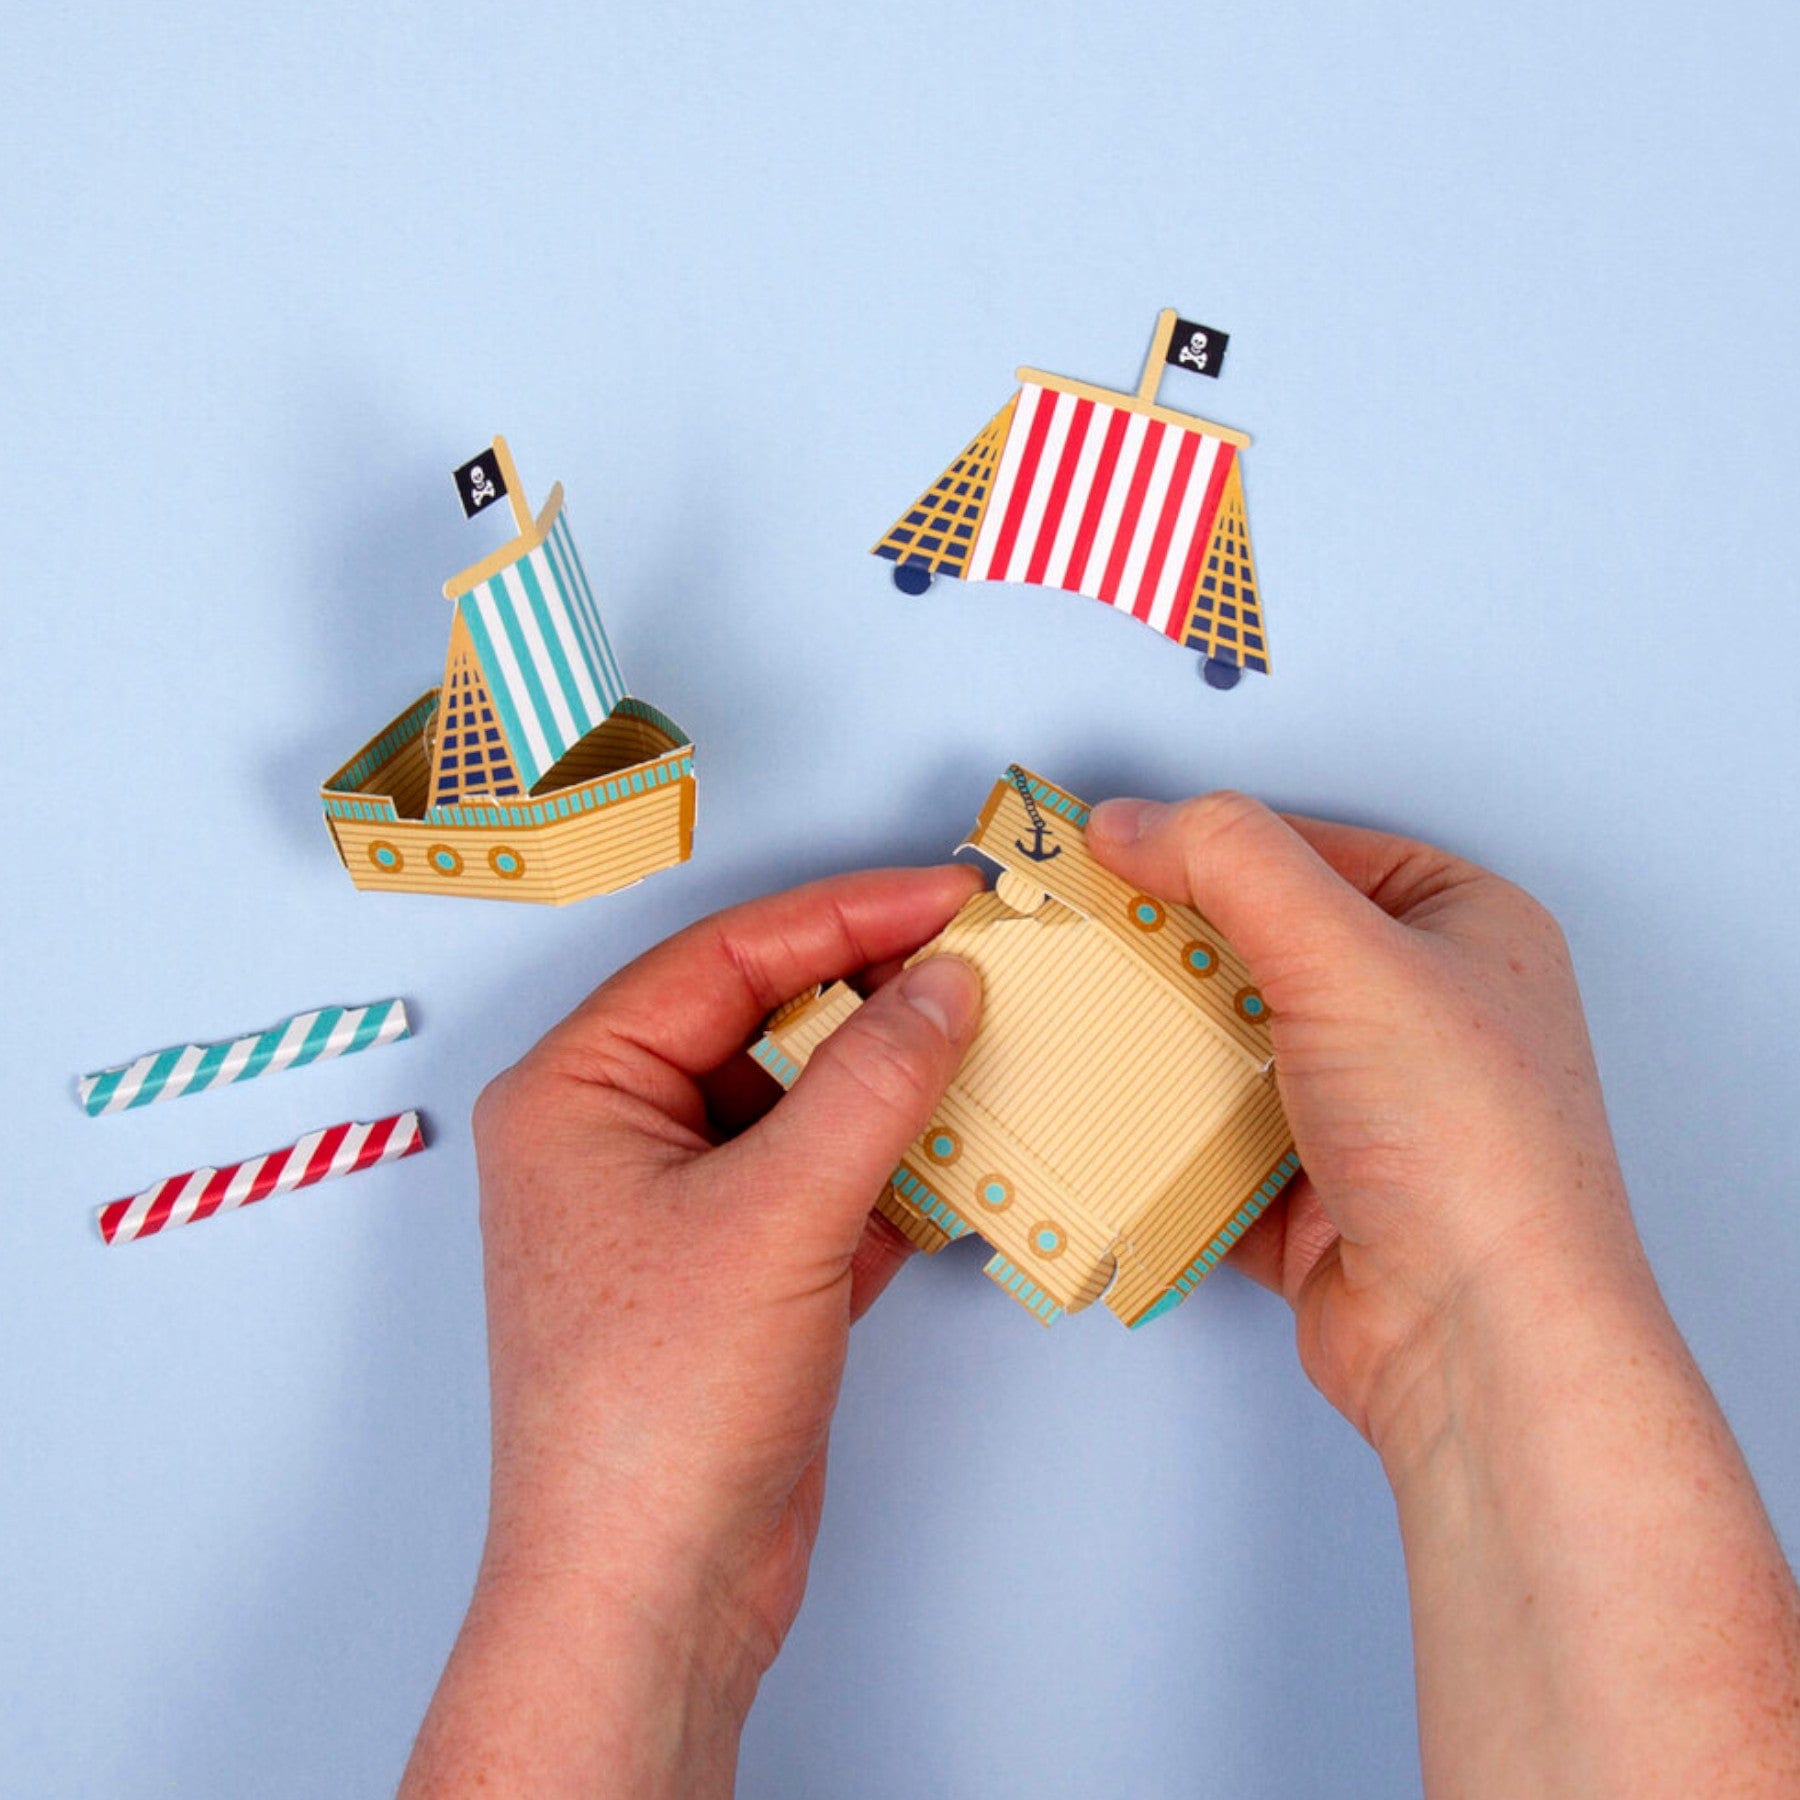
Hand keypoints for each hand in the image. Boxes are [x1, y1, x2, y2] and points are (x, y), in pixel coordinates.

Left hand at [402, 866, 982, 1798]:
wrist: (651, 1594)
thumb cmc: (657, 1407)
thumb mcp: (778, 1214)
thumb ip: (873, 1083)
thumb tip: (943, 985)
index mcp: (580, 1090)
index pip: (725, 957)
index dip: (845, 915)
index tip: (946, 894)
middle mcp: (619, 1134)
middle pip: (765, 1018)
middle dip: (873, 993)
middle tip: (977, 958)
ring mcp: (679, 1204)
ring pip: (802, 1099)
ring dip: (891, 1080)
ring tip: (986, 1043)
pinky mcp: (737, 1269)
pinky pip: (823, 1177)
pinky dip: (891, 1163)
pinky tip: (960, 1150)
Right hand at [1085, 791, 1646, 1458]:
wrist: (1476, 1340)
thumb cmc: (1468, 1148)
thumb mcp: (1348, 957)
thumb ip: (1233, 862)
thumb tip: (1131, 820)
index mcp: (1463, 923)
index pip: (1308, 848)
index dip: (1206, 843)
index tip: (1108, 849)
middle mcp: (1424, 1008)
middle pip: (1260, 943)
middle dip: (1170, 945)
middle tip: (1081, 931)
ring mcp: (1370, 1103)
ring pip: (1231, 1039)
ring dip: (1162, 1037)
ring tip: (1085, 1016)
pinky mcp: (1315, 1186)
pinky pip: (1217, 1132)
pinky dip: (1166, 1125)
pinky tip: (1116, 1109)